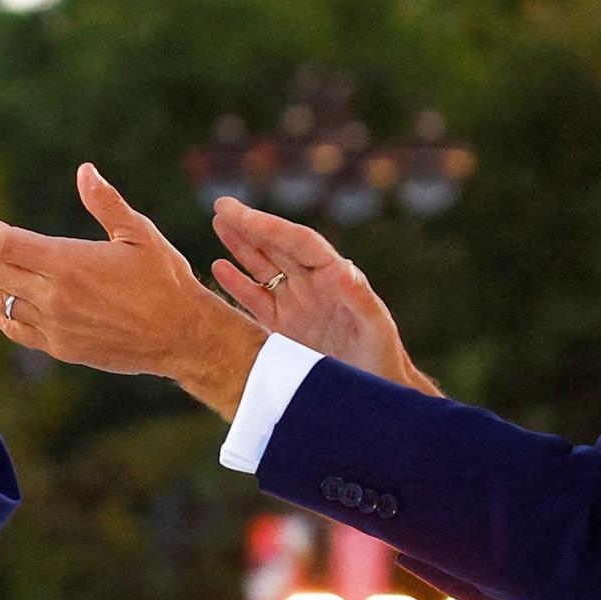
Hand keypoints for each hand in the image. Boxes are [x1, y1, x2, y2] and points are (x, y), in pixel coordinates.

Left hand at [0, 164, 266, 417]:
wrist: (182, 337)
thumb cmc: (165, 279)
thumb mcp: (139, 234)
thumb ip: (106, 203)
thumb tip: (84, 170)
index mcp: (70, 264)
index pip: (5, 244)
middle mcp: (55, 297)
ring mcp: (55, 326)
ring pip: (0, 300)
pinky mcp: (60, 347)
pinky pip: (15, 328)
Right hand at [208, 198, 438, 394]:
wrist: (373, 395)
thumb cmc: (382, 360)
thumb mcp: (375, 328)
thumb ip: (359, 298)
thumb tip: (343, 268)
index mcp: (335, 278)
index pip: (298, 242)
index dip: (269, 226)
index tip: (242, 213)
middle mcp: (314, 285)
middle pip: (277, 247)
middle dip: (249, 226)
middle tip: (221, 204)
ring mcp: (297, 305)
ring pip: (263, 267)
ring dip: (241, 245)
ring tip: (218, 222)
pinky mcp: (284, 329)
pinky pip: (257, 300)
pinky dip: (238, 283)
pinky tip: (219, 266)